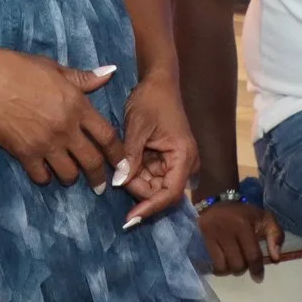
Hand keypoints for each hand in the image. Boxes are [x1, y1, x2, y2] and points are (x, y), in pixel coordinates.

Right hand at [0, 42, 122, 187]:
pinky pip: (41, 176)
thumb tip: (109, 73)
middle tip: (101, 185)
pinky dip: (45, 178)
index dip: (117, 154)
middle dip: (99, 176)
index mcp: (77, 105)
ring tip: (70, 178)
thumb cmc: (17, 67)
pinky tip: (44, 174)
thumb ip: (83, 78)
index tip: (121, 164)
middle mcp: (66, 128)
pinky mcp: (24, 154)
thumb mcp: (54, 68)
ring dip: (72, 178)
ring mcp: (45, 143)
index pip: (107, 136)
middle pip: (92, 161)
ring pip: (68, 174)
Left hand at [117, 78, 198, 226]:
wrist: (158, 83)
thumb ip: (130, 157)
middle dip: (137, 190)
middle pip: (160, 192)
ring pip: (153, 186)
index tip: (129, 218)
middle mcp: (184, 164)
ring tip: (119, 166)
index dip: (150, 208)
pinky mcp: (166, 160)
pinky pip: (150, 175)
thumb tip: (119, 184)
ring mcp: (176, 163)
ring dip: (135, 181)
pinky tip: (124, 165)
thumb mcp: (137, 128)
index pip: (169, 194)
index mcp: (183, 156)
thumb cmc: (151, 101)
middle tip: (116, 178)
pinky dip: (136, 173)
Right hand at [199, 202, 284, 280]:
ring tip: (234, 264)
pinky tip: (224, 264)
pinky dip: (220, 268)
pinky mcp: (205, 239)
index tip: (258, 277)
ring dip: (231, 269)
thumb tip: (275, 258)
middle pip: (237, 264)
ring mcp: (214, 236)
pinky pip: (213, 263)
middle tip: (245, 264)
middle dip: (243, 268)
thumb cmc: (244, 212)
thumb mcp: (265, 217)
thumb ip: (276, 235)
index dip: (257, 269)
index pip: (252, 254)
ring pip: (224, 266)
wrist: (218, 200)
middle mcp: (228, 231)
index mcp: (244, 225)